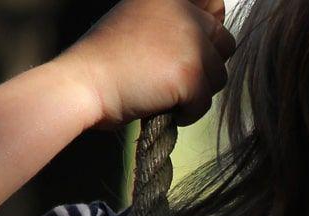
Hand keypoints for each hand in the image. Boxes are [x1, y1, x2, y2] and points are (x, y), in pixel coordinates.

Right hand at [53, 0, 236, 130]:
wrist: (84, 83)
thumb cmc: (106, 60)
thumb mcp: (140, 20)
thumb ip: (173, 22)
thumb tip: (214, 27)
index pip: (216, 8)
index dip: (209, 35)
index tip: (188, 51)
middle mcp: (184, 13)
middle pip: (225, 44)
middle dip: (205, 66)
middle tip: (172, 77)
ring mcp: (189, 43)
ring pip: (219, 76)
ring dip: (196, 91)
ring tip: (162, 91)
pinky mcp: (190, 74)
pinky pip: (205, 102)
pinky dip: (188, 113)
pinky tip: (162, 106)